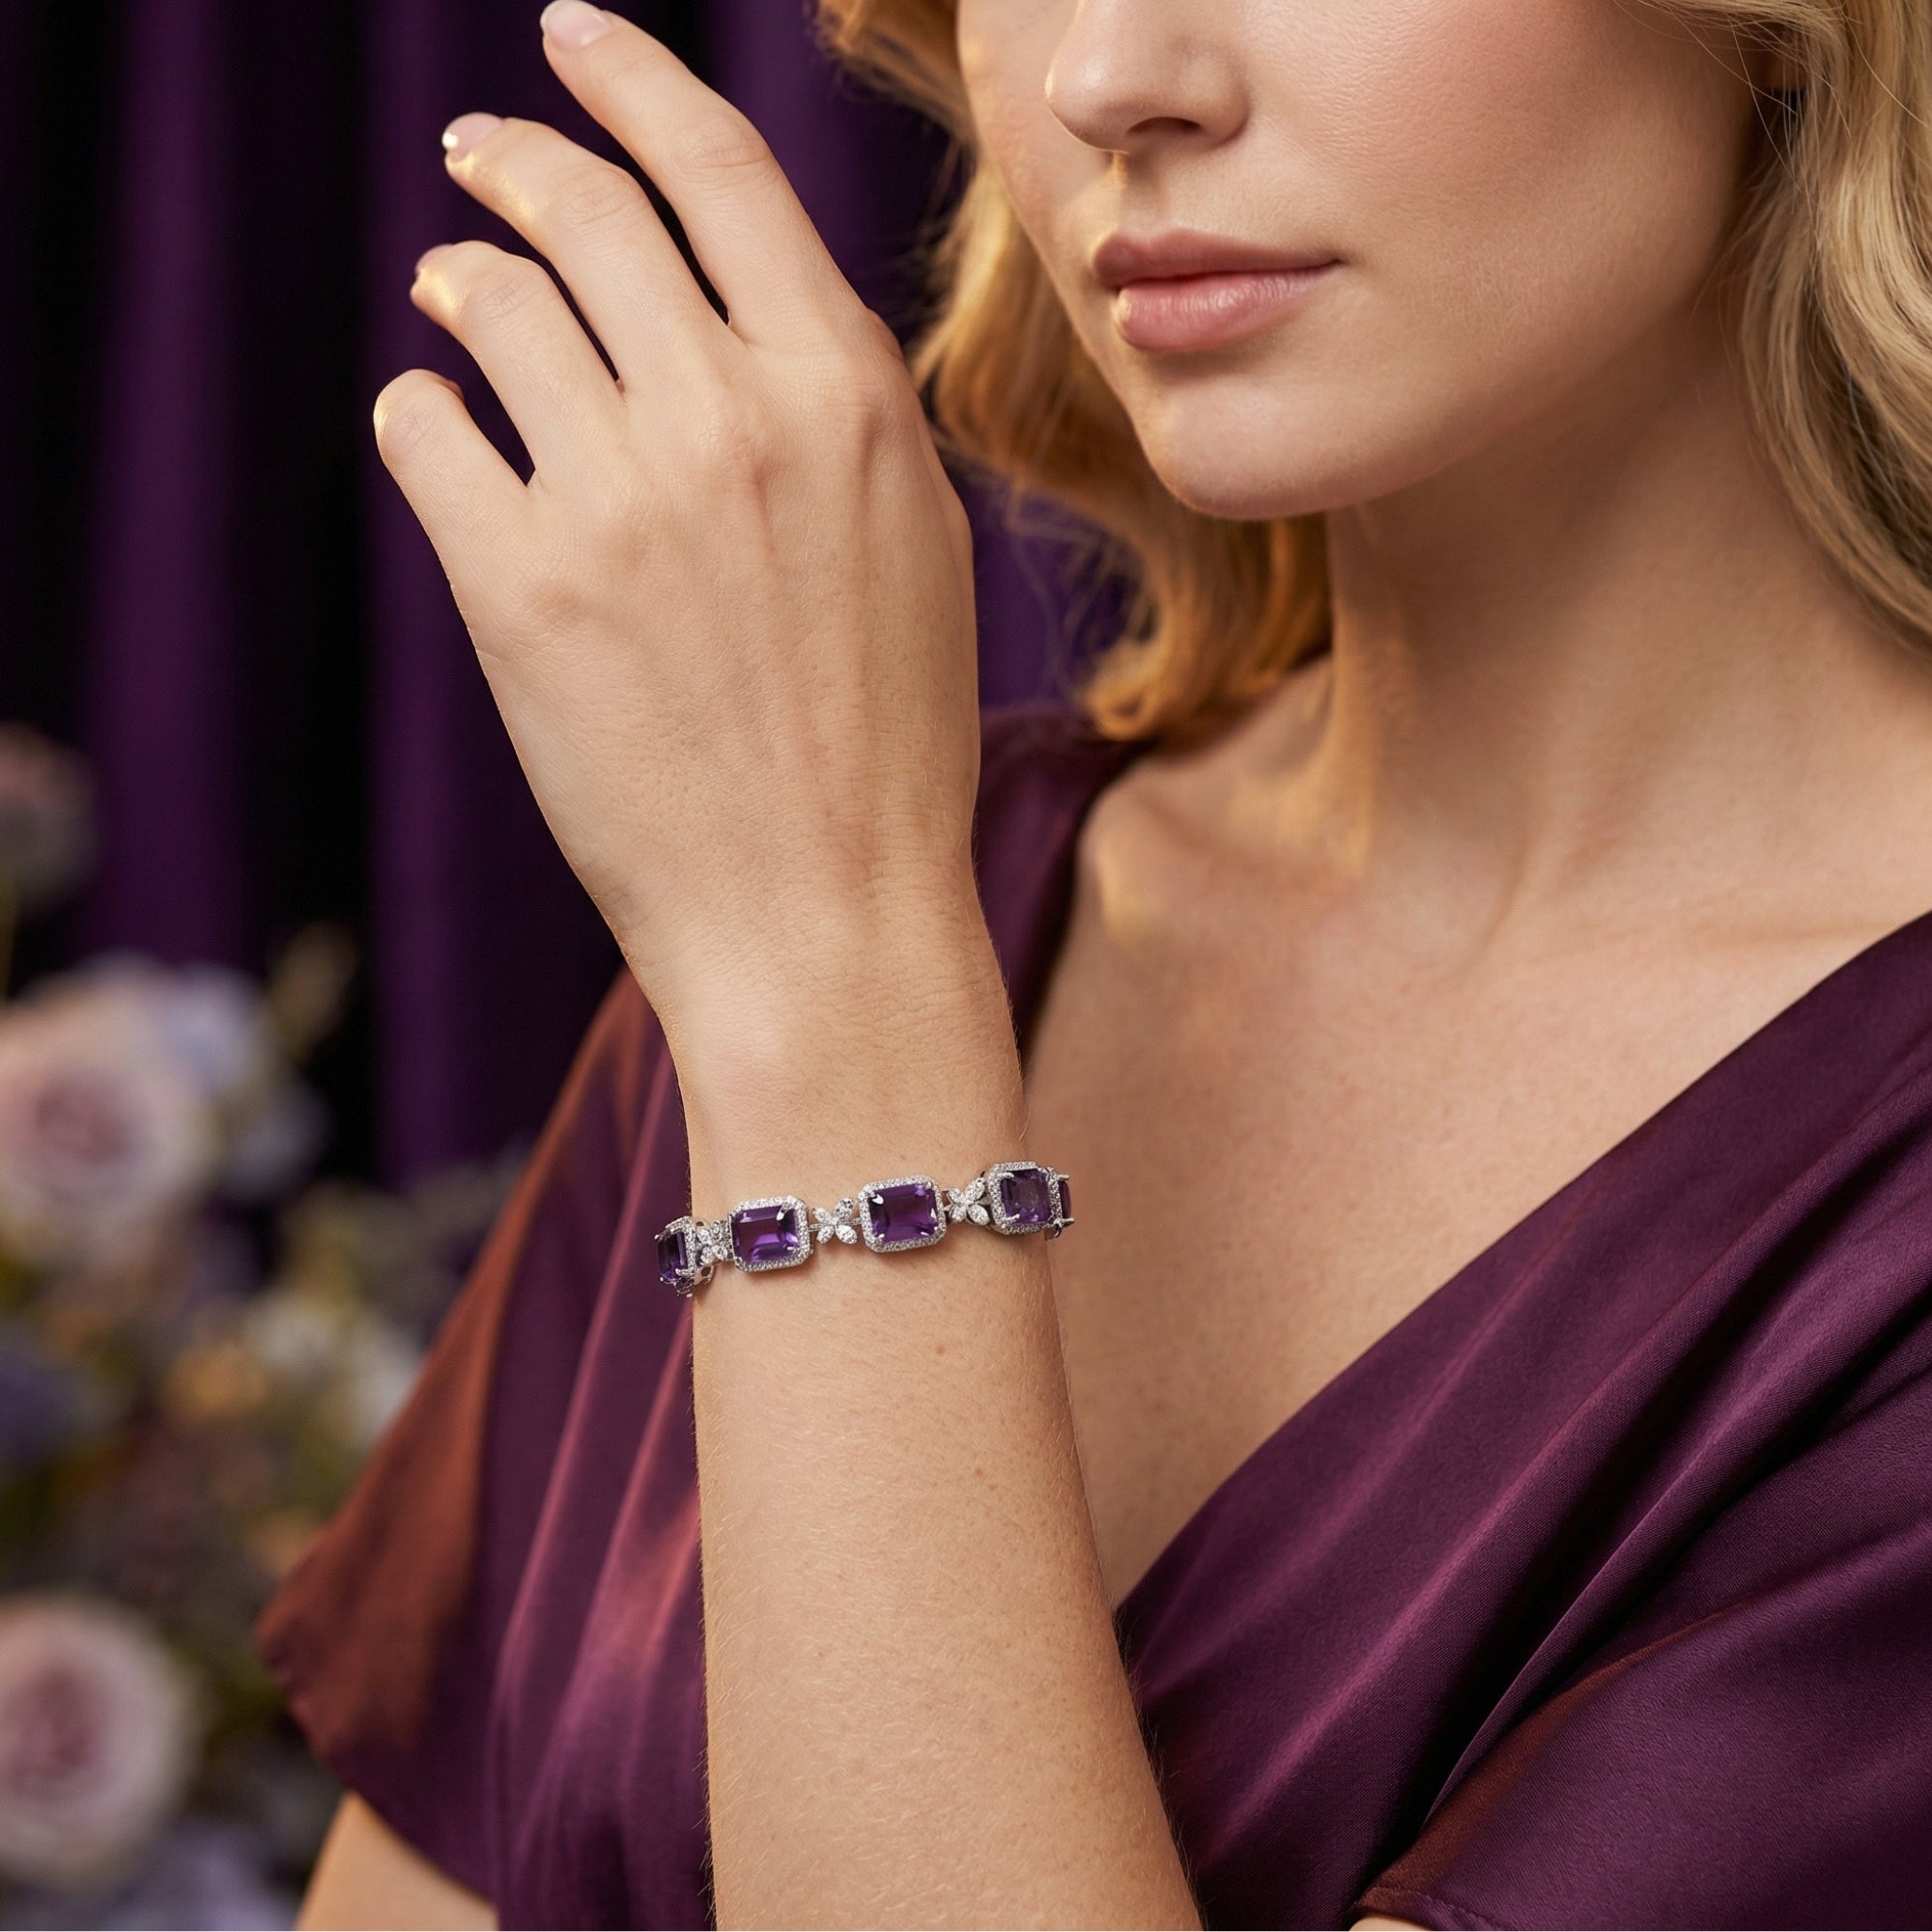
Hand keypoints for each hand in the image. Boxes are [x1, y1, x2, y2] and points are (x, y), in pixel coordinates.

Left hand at [375, 2, 987, 1066]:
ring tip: (456, 293)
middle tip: (478, 158)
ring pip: (493, 303)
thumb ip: (833, 409)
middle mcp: (733, 417)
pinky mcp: (518, 586)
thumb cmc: (887, 745)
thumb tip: (727, 305)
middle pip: (586, 211)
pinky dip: (423, 410)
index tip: (573, 35)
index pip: (720, 167)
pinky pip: (425, 427)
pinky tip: (441, 426)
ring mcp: (619, 498)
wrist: (826, 915)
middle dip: (514, 161)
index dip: (631, 77)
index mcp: (848, 395)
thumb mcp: (913, 545)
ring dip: (462, 279)